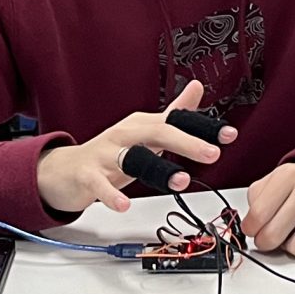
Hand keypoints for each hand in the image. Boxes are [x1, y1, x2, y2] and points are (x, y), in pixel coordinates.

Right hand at [35, 79, 232, 216]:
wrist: (65, 170)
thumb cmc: (110, 151)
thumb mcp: (145, 131)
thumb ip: (174, 113)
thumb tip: (198, 88)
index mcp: (143, 125)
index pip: (177, 121)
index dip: (204, 127)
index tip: (230, 135)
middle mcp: (126, 134)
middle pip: (158, 132)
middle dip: (187, 142)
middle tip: (212, 154)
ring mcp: (105, 153)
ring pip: (133, 157)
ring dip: (158, 168)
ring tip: (181, 181)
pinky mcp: (87, 174)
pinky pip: (99, 184)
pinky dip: (111, 195)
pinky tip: (124, 205)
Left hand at [244, 160, 294, 257]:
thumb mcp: (274, 181)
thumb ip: (256, 201)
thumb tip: (250, 228)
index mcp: (289, 175)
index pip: (258, 214)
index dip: (250, 229)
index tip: (252, 230)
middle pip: (275, 235)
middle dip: (266, 242)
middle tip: (269, 237)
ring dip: (292, 245)